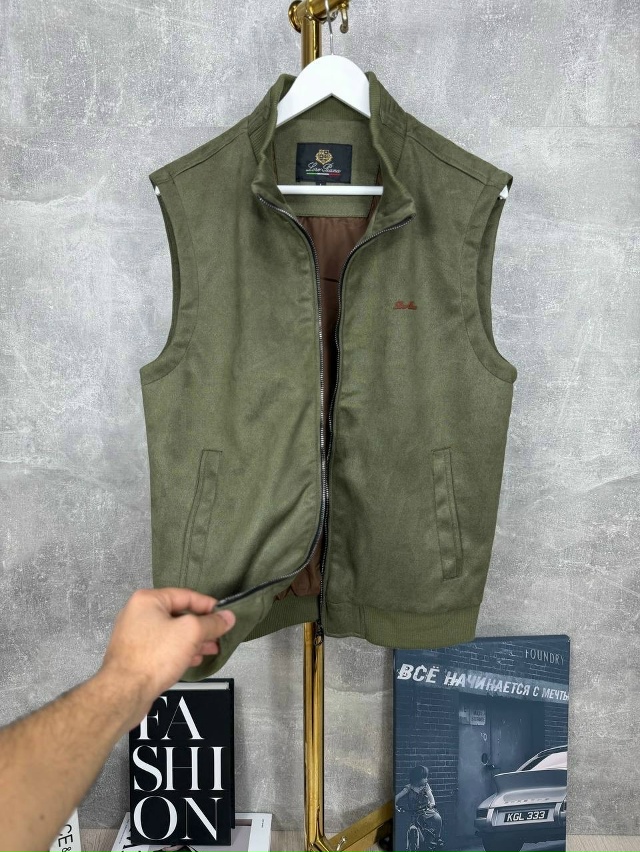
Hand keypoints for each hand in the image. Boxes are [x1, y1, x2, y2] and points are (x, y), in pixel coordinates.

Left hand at [98, 587, 235, 714]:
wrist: (124, 693)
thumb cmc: (155, 656)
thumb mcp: (191, 633)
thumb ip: (212, 623)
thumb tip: (228, 617)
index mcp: (147, 600)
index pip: (186, 595)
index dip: (208, 605)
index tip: (224, 615)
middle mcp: (138, 614)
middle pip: (178, 614)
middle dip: (201, 626)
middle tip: (220, 635)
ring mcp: (135, 636)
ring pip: (172, 633)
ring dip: (193, 640)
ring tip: (212, 648)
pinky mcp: (135, 655)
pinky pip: (163, 647)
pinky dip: (180, 651)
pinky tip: (194, 659)